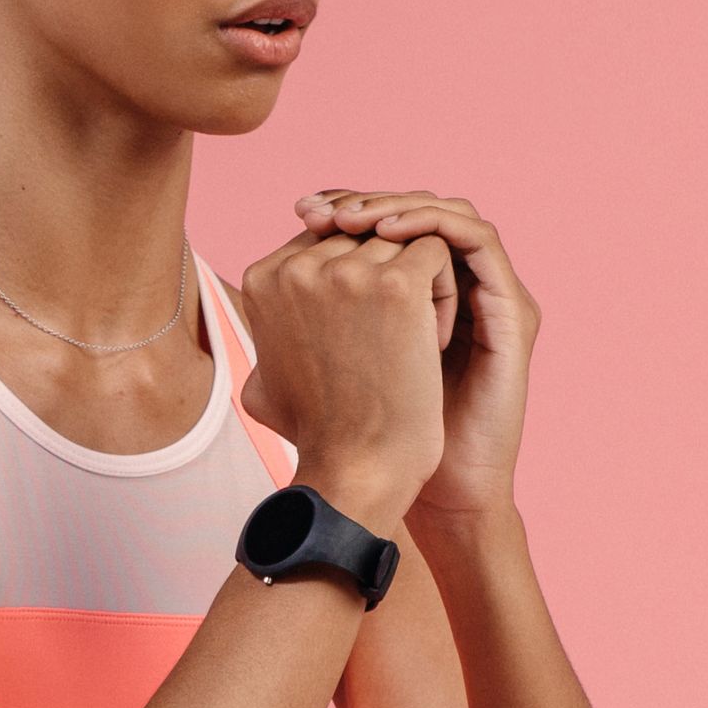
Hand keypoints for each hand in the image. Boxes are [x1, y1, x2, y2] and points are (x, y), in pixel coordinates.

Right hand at [230, 218, 457, 526]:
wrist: (358, 471)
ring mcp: (347, 272)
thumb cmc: (319, 433)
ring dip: (420, 285)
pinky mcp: (398, 284)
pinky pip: (436, 254)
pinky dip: (445, 292)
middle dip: (387, 277)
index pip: (325, 241)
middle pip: (364, 237)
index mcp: (262, 278)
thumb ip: (267, 333)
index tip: (368, 329)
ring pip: (403, 241)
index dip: (358, 277)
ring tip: (416, 341)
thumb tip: (266, 309)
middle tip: (394, 338)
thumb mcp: (266, 376)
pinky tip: (434, 340)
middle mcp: (297, 266)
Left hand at [290, 186, 534, 524]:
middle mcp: (454, 288)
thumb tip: (235, 295)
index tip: (302, 209)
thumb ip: (286, 334)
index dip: (345, 207)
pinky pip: (476, 238)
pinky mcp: (509, 308)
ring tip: (353, 218)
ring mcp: (486, 295)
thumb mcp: (305, 374)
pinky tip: (388, 233)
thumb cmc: (351, 436)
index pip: (386, 222)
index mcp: (413, 294)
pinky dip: (433, 224)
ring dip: (397, 205)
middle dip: (365, 200)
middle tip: (321, 207)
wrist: (407, 479)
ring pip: (445, 214)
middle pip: (414, 209)